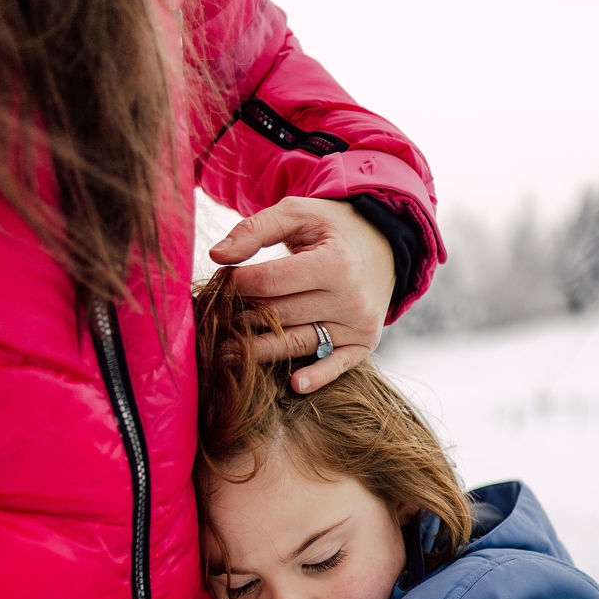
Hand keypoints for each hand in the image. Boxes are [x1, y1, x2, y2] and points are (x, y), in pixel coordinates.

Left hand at [209, 197, 394, 391]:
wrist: (384, 246)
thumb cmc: (331, 229)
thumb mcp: (298, 214)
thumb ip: (255, 230)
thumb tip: (217, 255)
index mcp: (335, 263)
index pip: (272, 281)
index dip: (238, 284)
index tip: (218, 284)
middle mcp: (350, 298)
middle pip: (281, 315)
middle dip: (243, 316)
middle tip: (214, 321)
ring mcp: (358, 324)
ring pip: (299, 342)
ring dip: (260, 350)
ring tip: (224, 354)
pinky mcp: (364, 343)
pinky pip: (337, 365)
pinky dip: (317, 377)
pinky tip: (294, 385)